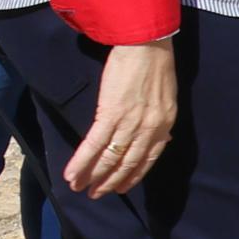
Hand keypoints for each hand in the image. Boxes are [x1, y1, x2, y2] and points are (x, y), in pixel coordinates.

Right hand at [67, 40, 176, 197]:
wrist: (146, 44)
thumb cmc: (155, 66)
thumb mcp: (166, 98)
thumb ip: (160, 120)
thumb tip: (159, 138)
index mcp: (165, 124)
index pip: (149, 158)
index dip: (133, 176)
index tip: (121, 188)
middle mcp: (150, 128)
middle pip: (128, 163)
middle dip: (110, 182)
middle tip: (97, 194)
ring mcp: (130, 123)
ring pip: (110, 158)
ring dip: (92, 176)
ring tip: (80, 188)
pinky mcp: (111, 114)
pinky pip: (94, 145)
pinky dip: (81, 162)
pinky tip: (71, 175)